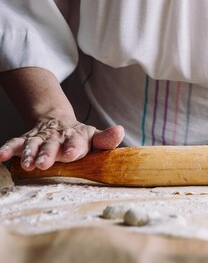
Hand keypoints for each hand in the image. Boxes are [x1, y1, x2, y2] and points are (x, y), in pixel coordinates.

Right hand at [0, 116, 124, 169]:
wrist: (58, 120)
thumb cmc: (79, 136)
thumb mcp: (94, 137)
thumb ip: (106, 139)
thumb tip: (120, 131)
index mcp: (77, 136)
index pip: (77, 141)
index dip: (74, 147)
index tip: (72, 153)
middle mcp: (58, 136)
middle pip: (53, 144)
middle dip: (48, 153)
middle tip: (45, 163)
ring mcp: (42, 137)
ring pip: (34, 144)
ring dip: (30, 153)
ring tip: (26, 164)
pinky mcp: (28, 139)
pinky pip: (17, 143)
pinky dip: (9, 148)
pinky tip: (1, 156)